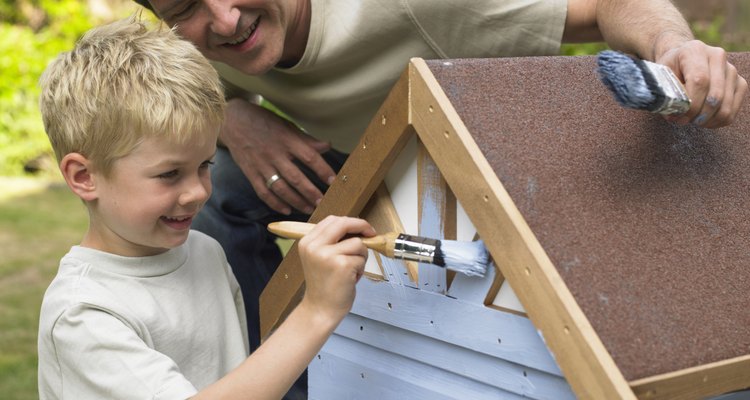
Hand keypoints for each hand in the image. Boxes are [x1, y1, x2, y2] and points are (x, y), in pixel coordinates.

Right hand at [221, 98, 337, 214]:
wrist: (232, 120)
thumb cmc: (263, 122)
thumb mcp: (286, 125)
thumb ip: (306, 139)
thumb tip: (327, 146)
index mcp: (286, 140)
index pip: (309, 157)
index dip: (323, 170)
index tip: (334, 180)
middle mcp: (274, 154)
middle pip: (296, 177)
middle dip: (311, 192)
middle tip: (323, 202)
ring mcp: (261, 165)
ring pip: (281, 189)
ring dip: (296, 201)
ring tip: (309, 208)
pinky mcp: (250, 173)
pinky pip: (263, 192)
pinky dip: (275, 204)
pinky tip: (287, 210)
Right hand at [297, 216, 373, 321]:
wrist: (320, 309)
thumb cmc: (324, 285)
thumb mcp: (320, 257)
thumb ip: (332, 240)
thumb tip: (357, 227)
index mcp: (307, 242)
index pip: (332, 220)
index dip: (350, 221)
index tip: (361, 227)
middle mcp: (314, 246)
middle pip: (344, 223)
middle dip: (362, 226)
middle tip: (371, 234)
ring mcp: (327, 255)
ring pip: (357, 243)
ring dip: (361, 256)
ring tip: (352, 270)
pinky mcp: (342, 265)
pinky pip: (361, 258)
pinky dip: (361, 268)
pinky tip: (351, 278)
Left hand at [657, 40, 747, 127]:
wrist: (682, 60)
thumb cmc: (669, 70)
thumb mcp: (660, 76)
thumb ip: (666, 93)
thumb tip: (674, 115)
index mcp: (695, 51)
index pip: (700, 81)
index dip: (691, 104)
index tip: (678, 116)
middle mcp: (718, 57)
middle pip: (715, 96)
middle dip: (697, 115)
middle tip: (682, 121)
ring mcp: (731, 70)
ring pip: (725, 107)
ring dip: (707, 121)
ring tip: (691, 120)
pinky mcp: (739, 83)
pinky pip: (732, 111)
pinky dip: (717, 121)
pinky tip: (703, 120)